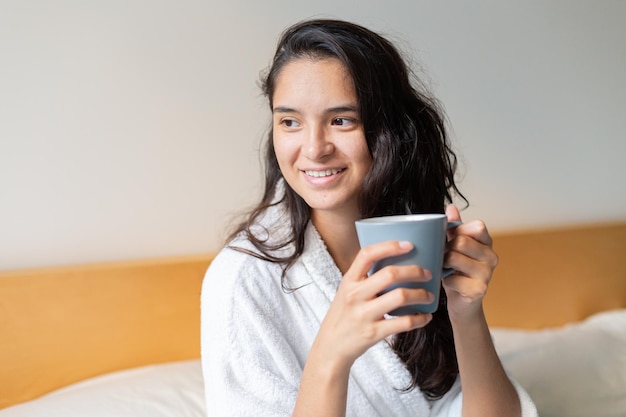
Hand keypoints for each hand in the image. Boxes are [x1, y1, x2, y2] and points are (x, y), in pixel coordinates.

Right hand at [313, 240, 433, 368]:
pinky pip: (403, 323)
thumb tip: (396, 261)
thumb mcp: (346, 291)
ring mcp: (364, 315)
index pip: (367, 254)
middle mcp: (355, 295)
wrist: (330, 347)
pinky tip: (426, 317)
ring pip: (400, 297)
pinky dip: (420, 319)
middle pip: (390, 274)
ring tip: (429, 295)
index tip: (409, 245)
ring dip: (421, 294)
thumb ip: (365, 278)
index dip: (389, 246)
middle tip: (427, 274)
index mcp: (349, 281)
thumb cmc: (343, 315)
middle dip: (415, 272)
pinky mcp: (373, 333)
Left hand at [443, 205, 498, 321]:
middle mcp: (491, 257)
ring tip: (443, 268)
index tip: (451, 238)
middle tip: (442, 256)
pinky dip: (444, 280)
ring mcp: (487, 274)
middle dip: (446, 248)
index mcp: (487, 243)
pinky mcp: (478, 290)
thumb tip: (451, 207)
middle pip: (462, 241)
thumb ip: (454, 227)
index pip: (478, 226)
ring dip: (442, 263)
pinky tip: (448, 282)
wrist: (463, 303)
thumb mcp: (455, 246)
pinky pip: (451, 278)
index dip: (459, 230)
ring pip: (454, 258)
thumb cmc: (457, 271)